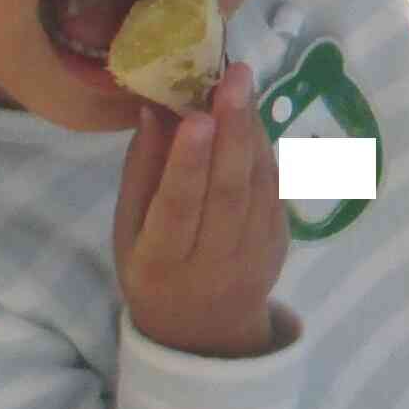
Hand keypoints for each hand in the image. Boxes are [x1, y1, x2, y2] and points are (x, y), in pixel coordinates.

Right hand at [113, 63, 286, 358]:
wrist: (205, 330)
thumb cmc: (154, 269)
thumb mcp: (128, 231)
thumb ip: (141, 172)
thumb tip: (155, 108)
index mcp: (161, 262)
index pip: (177, 209)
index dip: (187, 164)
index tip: (195, 116)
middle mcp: (212, 261)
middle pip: (227, 192)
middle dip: (233, 130)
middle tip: (234, 78)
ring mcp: (253, 255)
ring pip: (259, 187)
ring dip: (253, 132)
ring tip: (242, 85)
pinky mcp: (280, 244)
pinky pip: (276, 191)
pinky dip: (267, 150)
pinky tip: (254, 118)